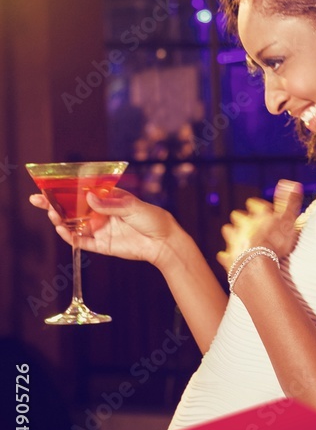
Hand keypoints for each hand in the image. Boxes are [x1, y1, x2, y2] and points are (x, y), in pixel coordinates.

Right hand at [28, 187, 179, 268]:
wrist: (163, 243)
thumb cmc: (152, 218)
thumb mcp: (133, 207)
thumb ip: (110, 204)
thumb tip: (88, 197)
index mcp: (108, 198)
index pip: (82, 190)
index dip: (65, 188)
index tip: (48, 185)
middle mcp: (100, 212)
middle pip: (72, 207)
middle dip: (53, 203)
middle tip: (37, 199)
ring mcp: (99, 228)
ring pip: (73, 224)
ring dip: (59, 219)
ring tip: (52, 214)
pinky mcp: (100, 244)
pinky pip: (80, 241)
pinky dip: (70, 236)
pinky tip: (62, 230)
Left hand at [217, 180, 302, 274]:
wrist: (258, 261)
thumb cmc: (276, 240)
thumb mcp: (288, 218)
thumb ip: (290, 202)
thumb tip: (295, 184)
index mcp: (258, 215)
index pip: (254, 204)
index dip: (257, 206)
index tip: (263, 210)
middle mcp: (244, 224)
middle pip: (238, 216)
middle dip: (241, 218)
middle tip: (249, 224)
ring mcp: (235, 240)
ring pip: (229, 231)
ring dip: (233, 234)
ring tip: (239, 239)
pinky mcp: (230, 256)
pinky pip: (225, 254)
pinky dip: (227, 255)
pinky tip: (228, 256)